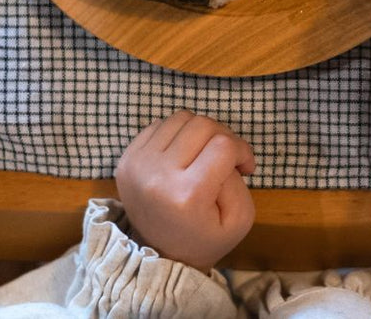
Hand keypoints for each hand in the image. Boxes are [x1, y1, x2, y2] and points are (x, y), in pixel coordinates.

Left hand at [114, 110, 255, 271]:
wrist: (159, 253)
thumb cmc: (204, 238)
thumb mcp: (238, 220)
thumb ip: (238, 180)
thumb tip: (225, 150)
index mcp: (187, 194)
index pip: (224, 146)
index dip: (242, 151)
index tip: (244, 168)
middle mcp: (157, 175)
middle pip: (202, 124)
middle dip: (223, 136)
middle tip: (226, 158)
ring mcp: (137, 164)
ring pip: (181, 118)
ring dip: (199, 132)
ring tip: (202, 155)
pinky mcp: (126, 158)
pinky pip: (160, 124)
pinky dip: (177, 135)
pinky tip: (181, 156)